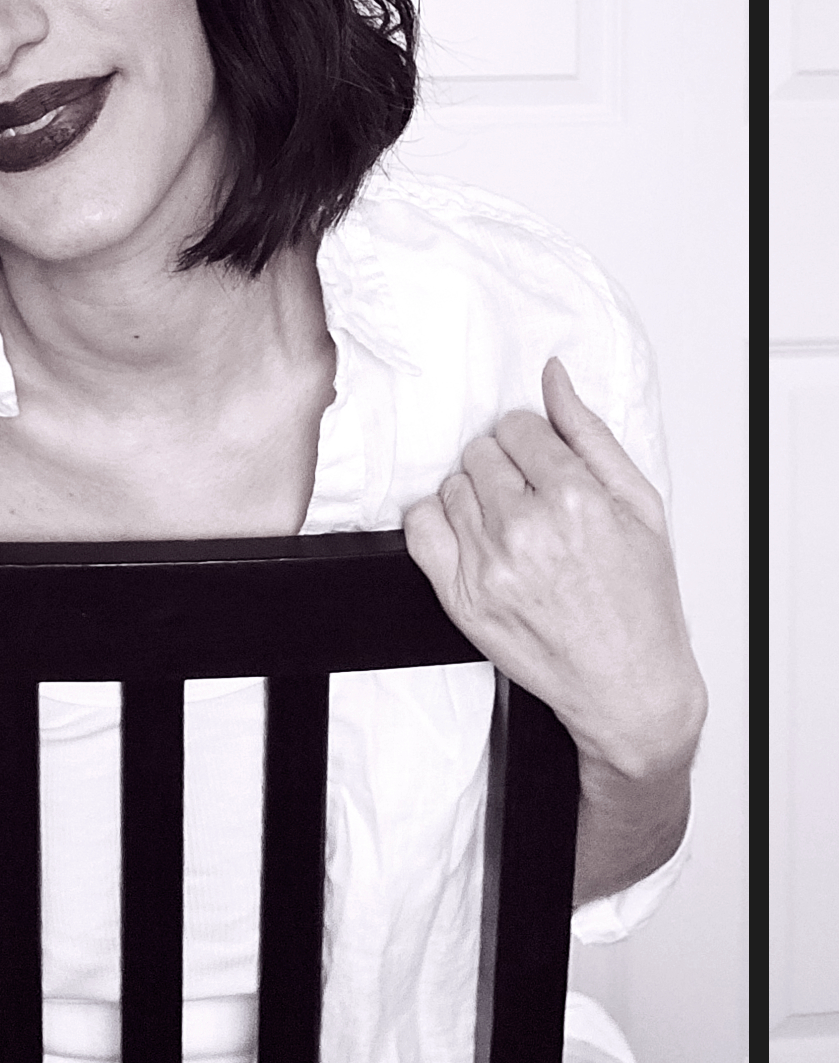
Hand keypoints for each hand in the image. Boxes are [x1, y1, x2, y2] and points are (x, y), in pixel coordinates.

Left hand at [402, 359, 705, 783]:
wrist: (628, 685)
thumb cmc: (642, 602)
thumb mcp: (640, 506)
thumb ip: (591, 436)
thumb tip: (555, 378)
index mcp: (575, 500)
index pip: (517, 427)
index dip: (532, 443)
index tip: (543, 465)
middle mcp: (526, 530)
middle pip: (480, 453)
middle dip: (505, 467)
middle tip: (532, 498)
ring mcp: (488, 567)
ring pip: (451, 486)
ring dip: (476, 496)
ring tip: (512, 525)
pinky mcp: (460, 597)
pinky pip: (420, 528)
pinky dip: (439, 523)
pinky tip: (473, 536)